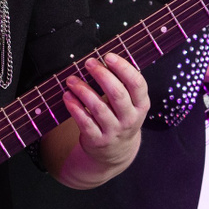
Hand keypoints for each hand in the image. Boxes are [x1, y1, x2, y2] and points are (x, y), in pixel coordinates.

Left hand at [42, 53, 148, 187]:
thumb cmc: (120, 117)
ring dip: (83, 90)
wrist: (116, 152)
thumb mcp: (130, 104)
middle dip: (102, 75)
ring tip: (71, 79)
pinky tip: (67, 96)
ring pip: (98, 108)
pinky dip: (75, 108)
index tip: (108, 56)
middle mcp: (130, 119)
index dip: (123, 68)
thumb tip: (102, 59)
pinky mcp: (98, 140)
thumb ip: (122, 84)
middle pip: (117, 94)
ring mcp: (114, 131)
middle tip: (88, 63)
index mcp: (141, 105)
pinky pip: (85, 122)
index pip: (137, 84)